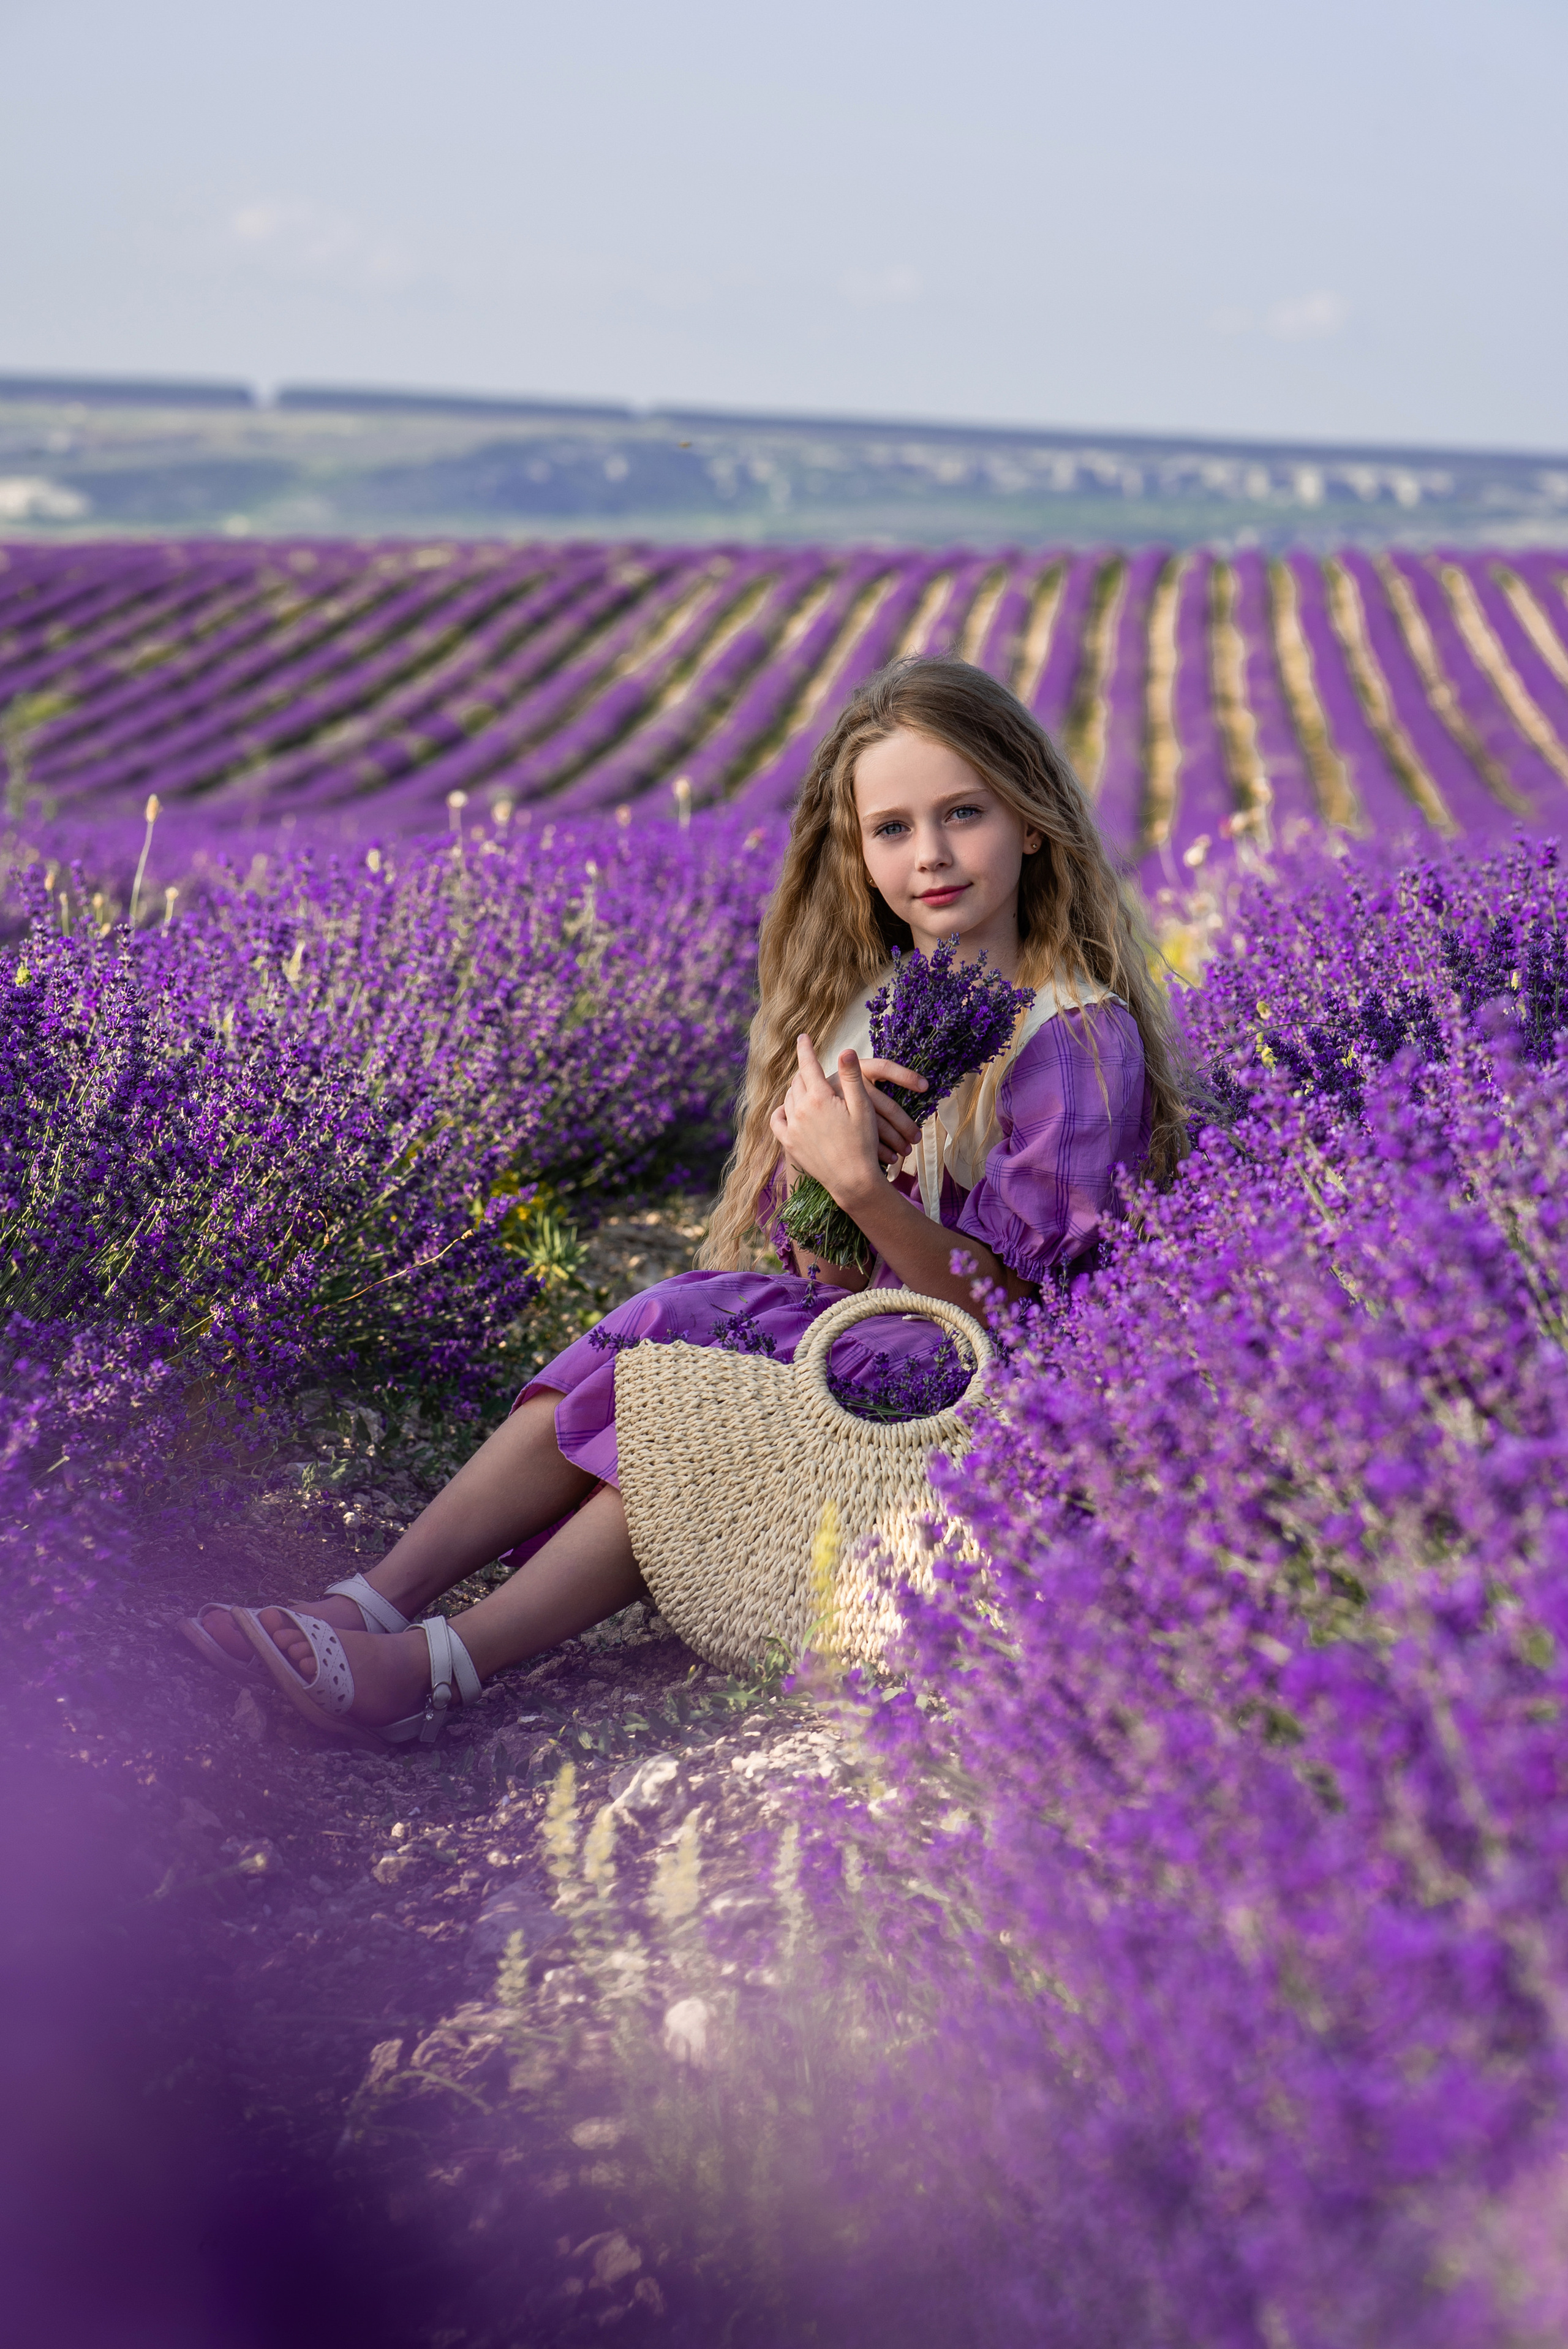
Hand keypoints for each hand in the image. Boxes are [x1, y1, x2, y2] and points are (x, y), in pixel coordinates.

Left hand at [770, 1038, 921, 1205]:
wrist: (852, 1180)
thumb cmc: (863, 1143)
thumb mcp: (863, 1108)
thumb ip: (852, 1077)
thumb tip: (845, 1049)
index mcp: (819, 1098)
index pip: (808, 1065)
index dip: (806, 1049)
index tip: (803, 1037)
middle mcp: (801, 1110)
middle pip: (797, 1081)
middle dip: (805, 1071)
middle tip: (810, 1067)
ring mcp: (792, 1128)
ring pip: (788, 1098)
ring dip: (796, 1090)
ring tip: (804, 1088)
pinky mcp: (789, 1144)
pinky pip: (777, 1120)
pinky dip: (781, 1111)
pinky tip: (789, 1110)